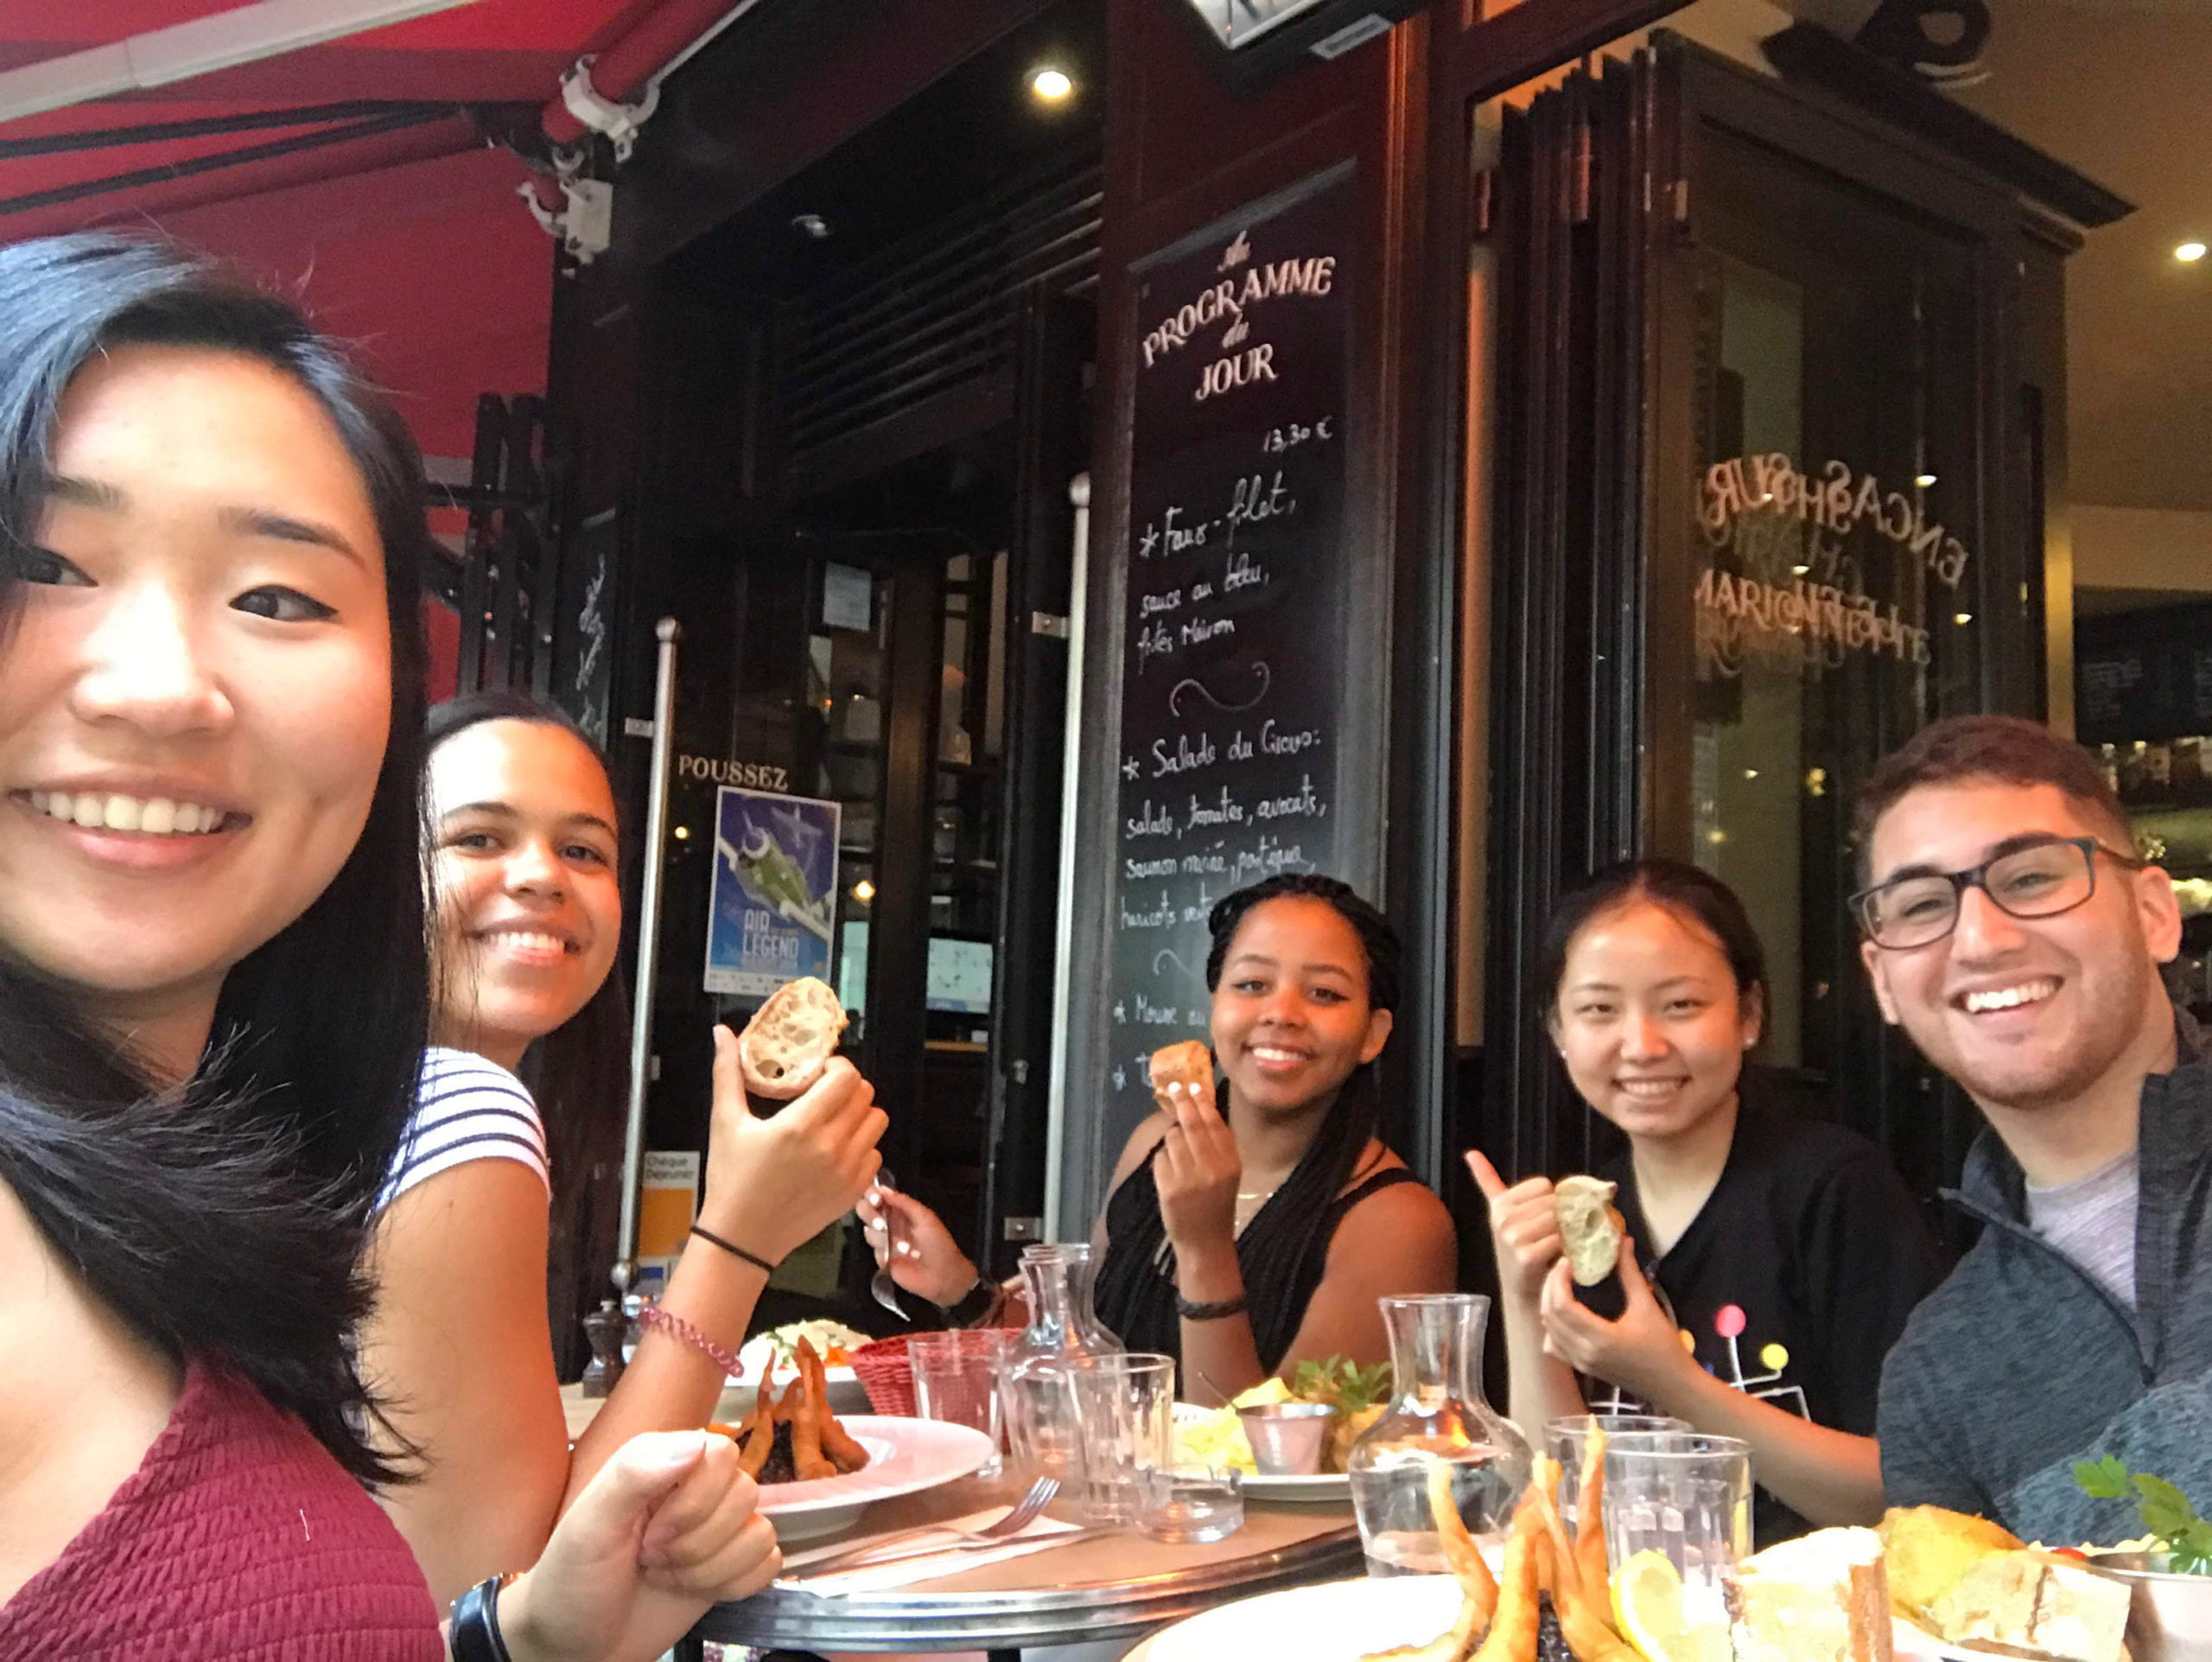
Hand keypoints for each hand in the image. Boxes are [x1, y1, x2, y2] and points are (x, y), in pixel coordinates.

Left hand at [500, 1429, 779, 1661]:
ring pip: (760, 1533)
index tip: (652, 1533)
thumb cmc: (573, 1581)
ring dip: (712, 1569)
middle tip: (650, 1559)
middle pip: (745, 1494)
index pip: (721, 1454)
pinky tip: (695, 1591)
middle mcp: (698, 1491)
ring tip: (666, 1577)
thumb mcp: (589, 1525)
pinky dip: (736, 1584)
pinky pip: (769, 1562)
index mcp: (663, 1464)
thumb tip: (697, 1442)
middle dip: (697, 1543)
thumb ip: (634, 1473)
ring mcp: (718, 1531)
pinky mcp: (732, 1568)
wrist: (576, 1646)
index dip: (696, 1500)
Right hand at [700, 1035, 886, 1263]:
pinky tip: (835, 1149)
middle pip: (865, 1095)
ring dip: (858, 1114)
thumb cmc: (730, 1179)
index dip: (836, 1067)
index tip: (818, 1074)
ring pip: (876, 1123)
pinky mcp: (854, 1192)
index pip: (846, 1078)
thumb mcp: (725, 1122)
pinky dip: (861, 1146)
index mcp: (801, 1125)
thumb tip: (722, 1032)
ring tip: (832, 1120)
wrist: (741, 1238)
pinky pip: (875, 1155)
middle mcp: (831, 1147)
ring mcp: (847, 1172)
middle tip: (823, 1094)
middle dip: (846, 1087)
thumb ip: (728, 1072)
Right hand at [854, 1184, 979, 1307]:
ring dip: (878, 1234)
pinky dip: (882, 1250)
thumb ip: (904, 1202)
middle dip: (869, 1213)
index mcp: (902, 1209)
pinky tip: (893, 1256)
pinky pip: (873, 1249)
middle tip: (881, 1223)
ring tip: (898, 1244)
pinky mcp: (882, 1257)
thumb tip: (882, 1188)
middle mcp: (891, 1222)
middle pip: (866, 1210)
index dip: (872, 1194)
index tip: (875, 1198)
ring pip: (868, 1229)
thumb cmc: (937, 1243)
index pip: (879, 1195)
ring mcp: (885, 1240)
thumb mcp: (924, 1218)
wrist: (941, 1275)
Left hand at [1154, 1081, 1240, 1255]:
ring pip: (1172, 1138)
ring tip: (1178, 1156)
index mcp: (1230, 1162)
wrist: (1205, 1242)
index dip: (1203, 1102)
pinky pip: (1160, 1158)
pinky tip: (1170, 1174)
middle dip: (1182, 1102)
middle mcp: (1212, 1166)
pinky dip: (1162, 1161)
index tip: (1193, 1086)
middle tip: (1175, 1089)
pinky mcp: (1169, 1186)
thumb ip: (1217, 1145)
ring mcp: (1189, 1176)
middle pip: (1192, 1124)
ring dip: (1172, 1140)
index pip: (1215, 1123)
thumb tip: (1199, 1109)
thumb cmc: (1216, 1204)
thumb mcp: (1227, 1174)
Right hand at [1465, 1150, 1562, 1306]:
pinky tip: (1558, 1258)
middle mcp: (1503, 1218)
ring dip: (1566, 1232)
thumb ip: (1487, 1180)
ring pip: (1559, 1219)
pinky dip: (1566, 1248)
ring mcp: (1513, 1237)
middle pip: (1553, 1201)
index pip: (1544, 1185)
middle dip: (1561, 1216)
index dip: (1550, 1201)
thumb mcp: (1501, 1211)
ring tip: (1556, 1246)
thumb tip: (1470, 1153)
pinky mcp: (1527, 1255)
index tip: (1542, 1219)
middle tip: (1554, 1236)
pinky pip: (1559, 1239)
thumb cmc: (1520, 1248)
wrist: (1523, 1291)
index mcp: (1500, 1203)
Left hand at [1535, 1241, 1689, 1401]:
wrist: (1673, 1386)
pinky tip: (1564, 1313)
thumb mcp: (1647, 1307)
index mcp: (1599, 1337)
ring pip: (1548, 1330)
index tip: (1568, 1260)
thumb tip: (1623, 1241)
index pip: (1562, 1305)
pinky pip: (1554, 1346)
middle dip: (1550, 1286)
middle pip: (1549, 1315)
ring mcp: (1580, 1363)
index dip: (1558, 1279)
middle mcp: (1583, 1352)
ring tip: (1561, 1284)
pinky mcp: (1582, 1368)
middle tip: (1562, 1267)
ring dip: (1548, 1304)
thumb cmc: (1665, 1348)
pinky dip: (1551, 1327)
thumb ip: (1630, 1273)